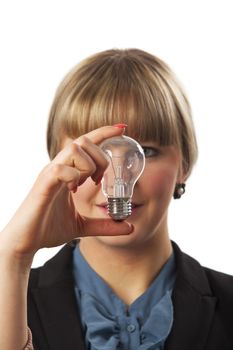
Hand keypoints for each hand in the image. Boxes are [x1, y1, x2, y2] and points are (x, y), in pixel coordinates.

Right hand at [0, 126, 132, 258]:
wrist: (25, 242)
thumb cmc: (48, 229)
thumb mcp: (83, 226)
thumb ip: (105, 224)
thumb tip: (129, 226)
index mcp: (67, 172)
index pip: (86, 144)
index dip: (104, 133)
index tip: (122, 128)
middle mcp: (58, 167)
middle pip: (83, 141)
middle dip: (100, 157)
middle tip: (100, 180)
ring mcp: (50, 174)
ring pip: (74, 149)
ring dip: (87, 165)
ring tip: (86, 183)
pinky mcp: (44, 184)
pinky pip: (61, 168)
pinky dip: (73, 176)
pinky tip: (73, 190)